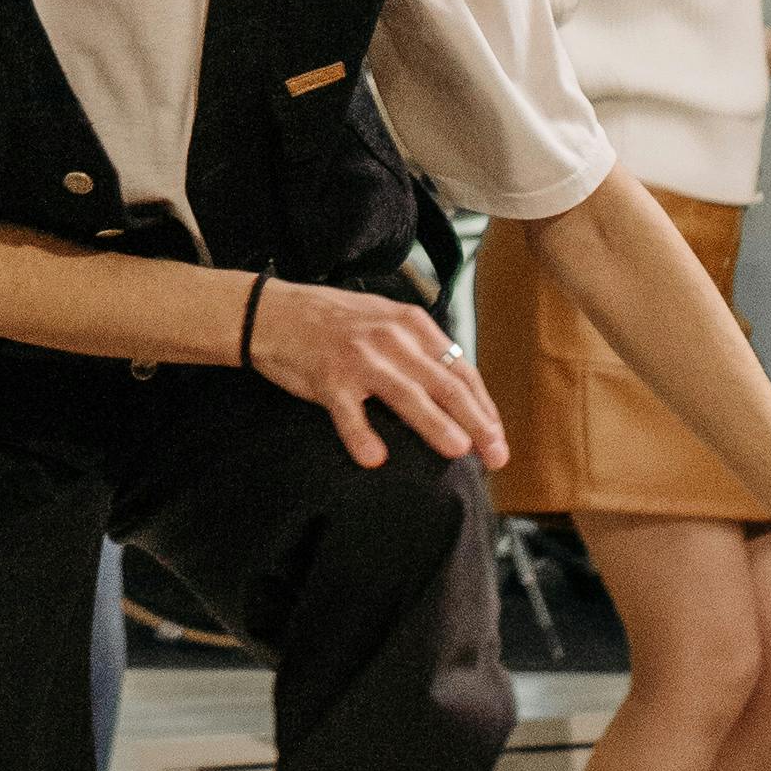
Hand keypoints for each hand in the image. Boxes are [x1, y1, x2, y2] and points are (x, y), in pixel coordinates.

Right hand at [247, 281, 507, 474]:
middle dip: (477, 422)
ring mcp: (359, 357)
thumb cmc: (332, 321)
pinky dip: (361, 435)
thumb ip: (419, 348)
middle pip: (445, 385)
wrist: (273, 312)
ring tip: (458, 449)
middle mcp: (391, 338)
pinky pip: (348, 411)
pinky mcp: (328, 376)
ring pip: (406, 395)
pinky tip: (374, 458)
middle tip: (496, 456)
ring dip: (435, 423)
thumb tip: (458, 390)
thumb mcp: (385, 319)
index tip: (497, 436)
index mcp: (411, 323)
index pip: (460, 369)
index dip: (484, 406)